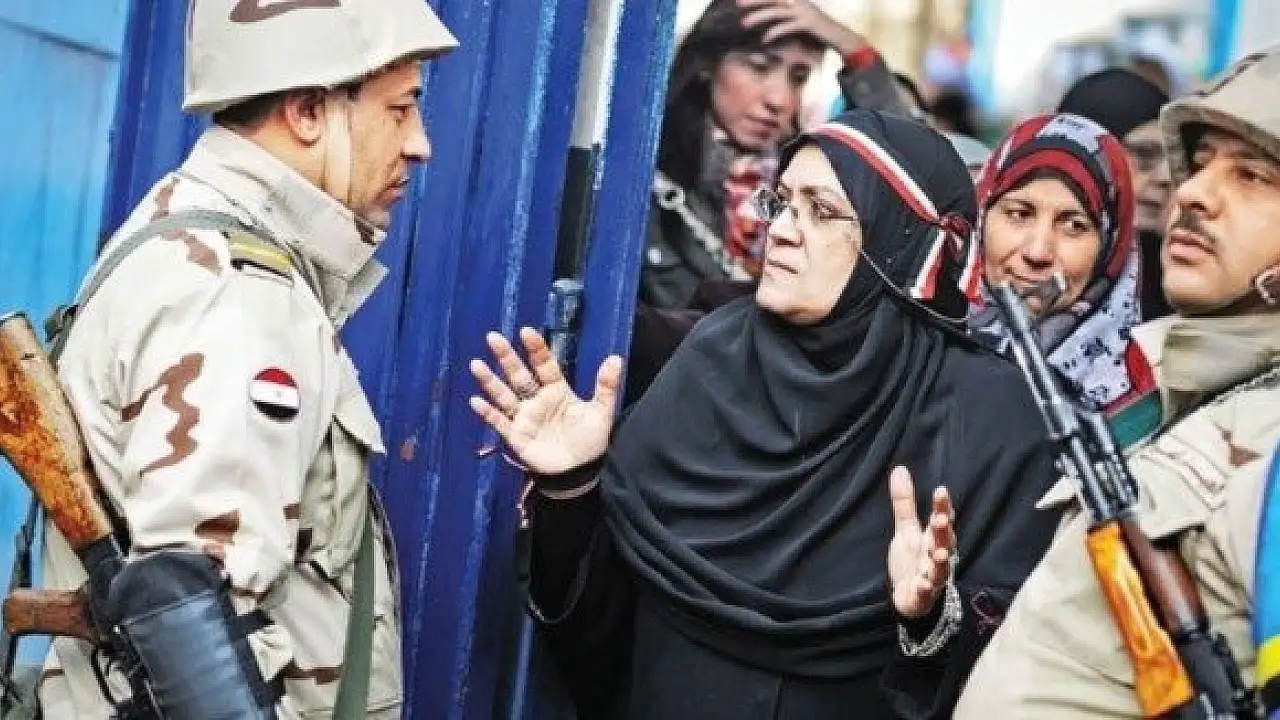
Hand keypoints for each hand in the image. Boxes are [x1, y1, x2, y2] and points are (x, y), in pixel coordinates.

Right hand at [469, 328, 623, 476]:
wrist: (580, 473)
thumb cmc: (589, 441)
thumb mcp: (601, 413)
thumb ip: (607, 387)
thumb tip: (617, 358)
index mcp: (557, 390)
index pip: (544, 365)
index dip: (536, 349)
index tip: (526, 331)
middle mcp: (537, 399)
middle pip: (519, 375)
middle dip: (506, 357)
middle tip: (492, 337)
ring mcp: (524, 417)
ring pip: (504, 395)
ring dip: (490, 381)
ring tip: (476, 364)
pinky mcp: (516, 436)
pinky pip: (500, 422)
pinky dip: (488, 412)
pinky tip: (476, 401)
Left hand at [736, 0, 864, 56]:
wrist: (838, 34)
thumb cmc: (816, 27)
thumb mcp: (799, 16)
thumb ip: (785, 12)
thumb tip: (770, 12)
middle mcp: (799, 0)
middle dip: (755, 0)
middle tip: (738, 3)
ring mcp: (803, 11)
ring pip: (777, 11)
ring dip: (758, 16)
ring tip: (744, 23)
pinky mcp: (807, 23)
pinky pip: (786, 26)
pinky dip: (774, 32)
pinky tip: (764, 39)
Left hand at [887, 466, 957, 618]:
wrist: (910, 596)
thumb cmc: (913, 559)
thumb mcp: (906, 529)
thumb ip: (905, 502)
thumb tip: (899, 469)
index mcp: (933, 538)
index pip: (942, 520)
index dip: (942, 507)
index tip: (940, 491)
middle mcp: (936, 556)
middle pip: (944, 543)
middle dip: (943, 532)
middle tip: (940, 521)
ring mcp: (932, 577)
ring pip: (940, 569)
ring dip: (940, 562)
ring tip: (938, 554)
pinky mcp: (923, 596)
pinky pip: (926, 593)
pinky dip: (925, 589)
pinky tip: (922, 584)